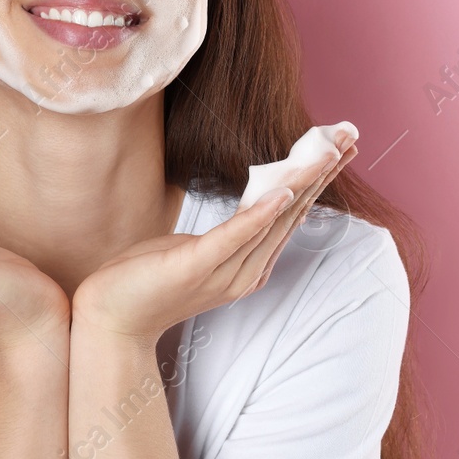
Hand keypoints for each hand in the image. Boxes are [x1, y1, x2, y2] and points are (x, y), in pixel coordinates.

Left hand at [71, 129, 358, 343]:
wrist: (110, 320)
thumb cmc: (148, 279)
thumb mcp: (197, 249)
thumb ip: (231, 233)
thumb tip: (258, 204)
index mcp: (249, 265)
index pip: (292, 215)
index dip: (319, 180)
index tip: (341, 146)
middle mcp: (245, 272)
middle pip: (293, 214)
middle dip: (322, 174)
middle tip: (349, 138)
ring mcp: (223, 273)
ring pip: (272, 221)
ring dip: (302, 184)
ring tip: (326, 154)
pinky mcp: (196, 267)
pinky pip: (234, 236)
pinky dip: (261, 213)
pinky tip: (282, 192)